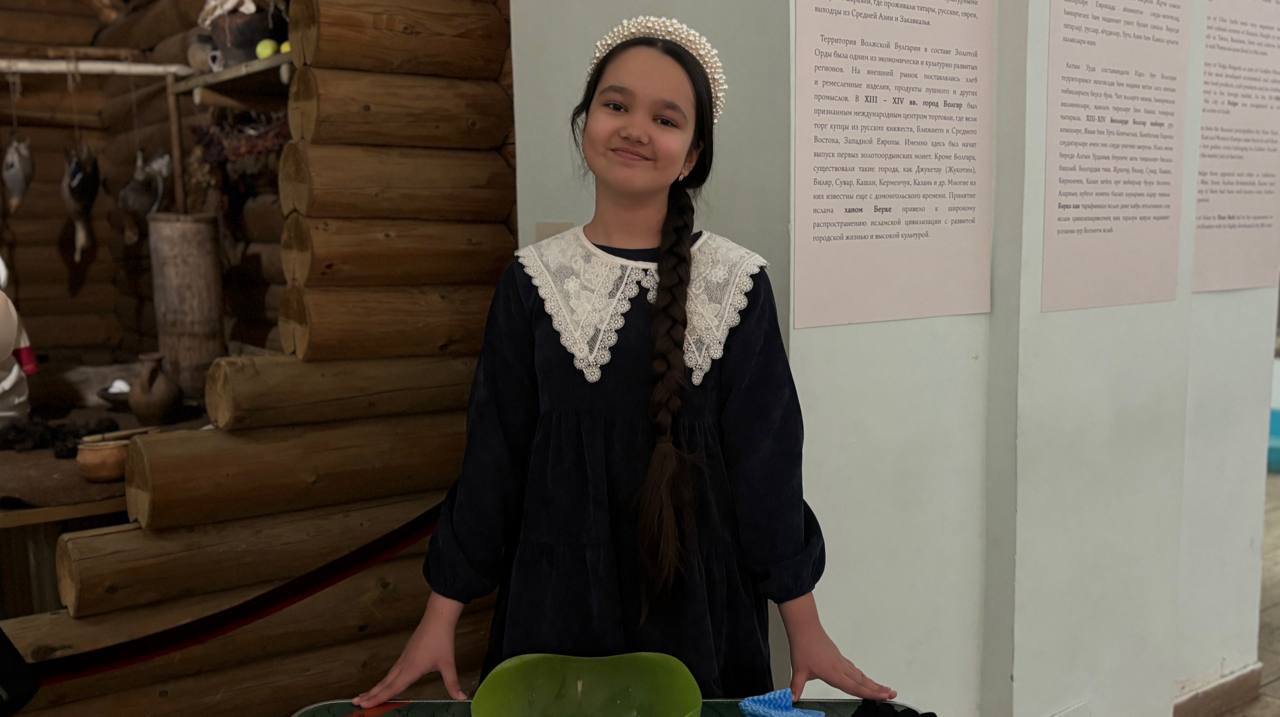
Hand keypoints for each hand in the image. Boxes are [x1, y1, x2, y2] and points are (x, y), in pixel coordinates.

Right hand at [352, 597, 466, 707]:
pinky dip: (384, 680)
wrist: (437, 618)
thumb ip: (452, 683)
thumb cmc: (441, 640)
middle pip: (384, 683)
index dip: (378, 698)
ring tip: (364, 696)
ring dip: (375, 687)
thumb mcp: (448, 664)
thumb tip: (461, 698)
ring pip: (386, 677)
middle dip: (370, 695)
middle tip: (355, 703)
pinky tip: (384, 683)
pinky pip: (391, 671)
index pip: (392, 688)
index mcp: (411, 669)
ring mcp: (403, 659)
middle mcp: (403, 665)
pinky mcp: (405, 654)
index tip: (365, 705)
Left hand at [788, 625, 895, 702]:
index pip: (855, 687)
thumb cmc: (803, 646)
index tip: (884, 697)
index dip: (871, 694)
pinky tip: (862, 678)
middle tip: (892, 694)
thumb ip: (796, 687)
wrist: (805, 628)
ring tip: (884, 689)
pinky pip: (854, 669)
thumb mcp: (798, 670)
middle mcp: (841, 667)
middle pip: (863, 681)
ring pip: (860, 675)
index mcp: (834, 673)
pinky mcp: (839, 657)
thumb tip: (791, 698)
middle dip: (879, 689)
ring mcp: (841, 661)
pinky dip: (862, 676)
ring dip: (873, 683)